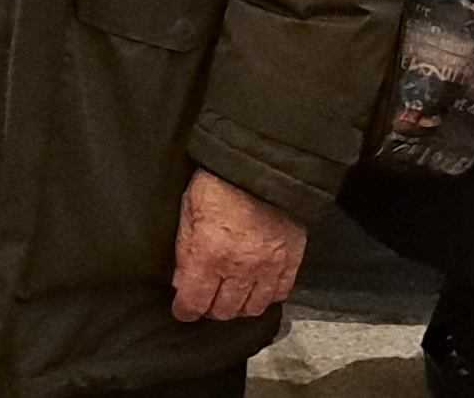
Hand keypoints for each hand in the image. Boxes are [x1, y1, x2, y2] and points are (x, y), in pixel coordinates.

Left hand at [169, 170, 307, 323]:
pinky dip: (267, 297)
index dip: (185, 310)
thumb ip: (184, 250)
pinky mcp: (291, 259)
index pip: (194, 302)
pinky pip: (280, 293)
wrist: (262, 161)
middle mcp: (240, 267)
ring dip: (238, 308)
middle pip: (223, 311)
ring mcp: (269, 266)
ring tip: (230, 298)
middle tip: (205, 301)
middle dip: (210, 310)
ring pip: (252, 308)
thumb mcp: (189, 209)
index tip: (183, 309)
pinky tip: (257, 289)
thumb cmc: (220, 180)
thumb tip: (182, 280)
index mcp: (209, 254)